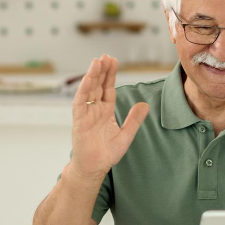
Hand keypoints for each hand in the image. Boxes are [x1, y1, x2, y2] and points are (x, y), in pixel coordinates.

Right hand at [70, 55, 149, 179]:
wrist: (94, 168)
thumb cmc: (107, 154)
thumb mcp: (126, 135)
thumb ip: (134, 120)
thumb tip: (145, 104)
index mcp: (105, 111)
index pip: (108, 89)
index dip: (110, 75)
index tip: (113, 60)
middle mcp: (94, 110)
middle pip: (98, 85)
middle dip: (102, 71)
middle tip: (105, 56)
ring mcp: (86, 114)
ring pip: (88, 90)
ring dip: (92, 76)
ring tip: (97, 62)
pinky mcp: (79, 121)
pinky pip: (80, 103)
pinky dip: (83, 90)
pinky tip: (88, 79)